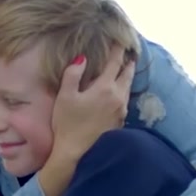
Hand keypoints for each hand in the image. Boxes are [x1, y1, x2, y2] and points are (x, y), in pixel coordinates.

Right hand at [51, 46, 135, 163]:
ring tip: (127, 69)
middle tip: (130, 54)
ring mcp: (121, 110)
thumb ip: (73, 74)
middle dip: (128, 63)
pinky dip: (125, 90)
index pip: (114, 64)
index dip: (117, 51)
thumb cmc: (68, 123)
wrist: (78, 153)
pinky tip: (121, 92)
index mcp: (105, 88)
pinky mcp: (121, 121)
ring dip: (128, 77)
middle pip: (127, 75)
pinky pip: (125, 100)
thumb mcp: (65, 96)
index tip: (120, 41)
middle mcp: (118, 97)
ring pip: (128, 88)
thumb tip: (82, 58)